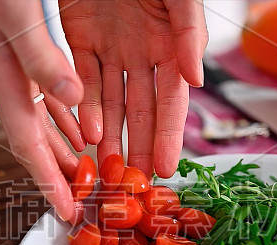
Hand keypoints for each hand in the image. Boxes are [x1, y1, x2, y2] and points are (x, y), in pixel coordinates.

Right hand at [0, 0, 86, 221]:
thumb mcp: (16, 12)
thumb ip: (42, 56)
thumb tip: (72, 100)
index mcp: (4, 76)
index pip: (27, 143)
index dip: (46, 181)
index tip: (65, 212)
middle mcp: (10, 79)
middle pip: (37, 140)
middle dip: (59, 174)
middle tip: (84, 203)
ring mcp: (18, 67)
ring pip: (46, 122)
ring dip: (67, 150)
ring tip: (89, 176)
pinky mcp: (29, 52)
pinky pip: (52, 96)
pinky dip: (70, 117)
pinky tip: (84, 127)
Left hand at [60, 0, 207, 177]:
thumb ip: (191, 33)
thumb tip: (197, 80)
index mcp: (170, 43)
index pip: (171, 100)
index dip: (168, 135)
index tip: (165, 167)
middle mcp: (141, 51)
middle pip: (141, 109)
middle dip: (139, 146)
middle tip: (135, 179)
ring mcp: (110, 47)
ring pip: (110, 101)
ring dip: (110, 135)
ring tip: (109, 166)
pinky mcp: (80, 38)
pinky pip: (83, 78)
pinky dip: (85, 107)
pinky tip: (87, 133)